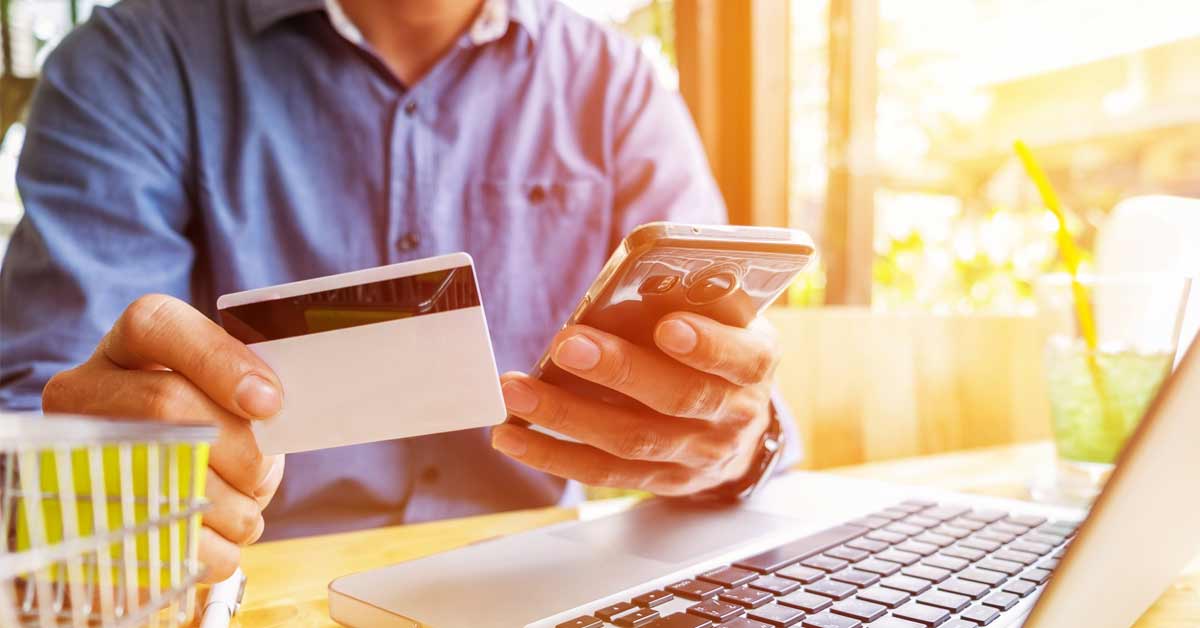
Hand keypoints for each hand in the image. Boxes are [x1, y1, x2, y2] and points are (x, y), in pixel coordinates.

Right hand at [42, 294, 284, 582]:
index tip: (270, 403)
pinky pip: (168, 538)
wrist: (153, 500)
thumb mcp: (226, 398)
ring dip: (234, 507)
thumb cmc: (210, 434)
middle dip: (238, 449)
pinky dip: (216, 548)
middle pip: (166, 403)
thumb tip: (271, 412)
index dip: (219, 360)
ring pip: (169, 475)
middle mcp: (85, 394)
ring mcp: (74, 456)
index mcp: (127, 349)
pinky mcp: (87, 523)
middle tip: (260, 473)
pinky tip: (222, 540)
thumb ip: (247, 394)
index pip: (156, 325)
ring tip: (243, 509)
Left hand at [492, 312, 780, 495]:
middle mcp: (731, 416)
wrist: (743, 429)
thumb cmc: (723, 353)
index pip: (738, 358)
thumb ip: (698, 299)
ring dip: (567, 415)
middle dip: (619, 371)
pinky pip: (603, 472)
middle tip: (567, 344)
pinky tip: (512, 436)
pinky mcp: (660, 481)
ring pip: (630, 440)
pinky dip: (552, 454)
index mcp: (754, 364)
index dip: (706, 345)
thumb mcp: (731, 319)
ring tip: (517, 391)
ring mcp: (695, 456)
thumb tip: (640, 279)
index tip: (668, 326)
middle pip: (677, 399)